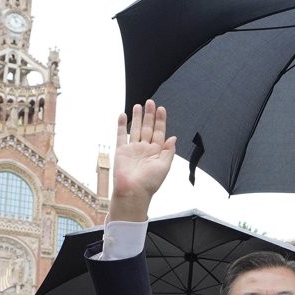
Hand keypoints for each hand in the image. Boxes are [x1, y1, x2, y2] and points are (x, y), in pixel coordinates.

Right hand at [111, 100, 175, 219]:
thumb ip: (169, 151)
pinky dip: (121, 125)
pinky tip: (123, 116)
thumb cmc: (149, 183)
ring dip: (137, 117)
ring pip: (135, 129)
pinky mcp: (121, 151)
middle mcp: (145, 149)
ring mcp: (133, 149)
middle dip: (149, 115)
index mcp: (156, 153)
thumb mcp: (164, 166)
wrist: (133, 192)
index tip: (161, 109)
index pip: (160, 133)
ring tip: (138, 105)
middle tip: (150, 102)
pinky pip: (121, 135)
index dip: (161, 121)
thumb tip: (174, 138)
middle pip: (148, 128)